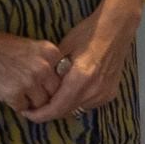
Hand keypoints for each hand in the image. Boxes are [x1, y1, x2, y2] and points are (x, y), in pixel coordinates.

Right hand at [0, 16, 66, 112]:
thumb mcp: (30, 49)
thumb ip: (44, 63)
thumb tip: (55, 87)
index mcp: (51, 53)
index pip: (63, 78)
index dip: (52, 85)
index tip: (44, 88)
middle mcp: (44, 67)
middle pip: (55, 93)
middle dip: (44, 97)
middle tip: (32, 97)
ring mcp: (30, 81)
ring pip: (41, 104)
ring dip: (31, 103)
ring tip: (19, 96)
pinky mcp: (14, 93)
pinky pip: (23, 108)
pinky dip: (16, 105)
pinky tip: (6, 94)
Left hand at [32, 0, 143, 121]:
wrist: (116, 28)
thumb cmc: (88, 34)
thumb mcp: (64, 49)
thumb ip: (53, 71)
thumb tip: (40, 86)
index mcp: (81, 79)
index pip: (57, 107)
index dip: (40, 114)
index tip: (27, 113)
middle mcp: (95, 91)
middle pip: (66, 112)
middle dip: (49, 112)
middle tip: (35, 107)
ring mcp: (104, 93)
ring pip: (77, 109)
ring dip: (63, 106)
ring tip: (52, 97)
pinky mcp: (110, 93)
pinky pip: (88, 104)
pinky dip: (77, 101)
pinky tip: (71, 91)